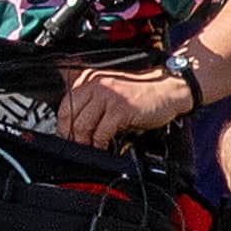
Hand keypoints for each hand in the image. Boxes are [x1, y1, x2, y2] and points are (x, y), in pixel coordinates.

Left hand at [55, 64, 189, 148]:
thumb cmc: (140, 93)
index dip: (62, 125)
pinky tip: (103, 147)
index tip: (66, 138)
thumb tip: (73, 123)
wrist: (167, 89)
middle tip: (75, 147)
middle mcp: (96, 86)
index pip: (65, 105)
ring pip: (83, 125)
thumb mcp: (111, 90)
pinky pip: (102, 132)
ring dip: (83, 142)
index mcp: (90, 80)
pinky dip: (99, 144)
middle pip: (69, 115)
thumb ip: (92, 100)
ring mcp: (109, 96)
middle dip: (69, 136)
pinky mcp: (121, 109)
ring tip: (88, 149)